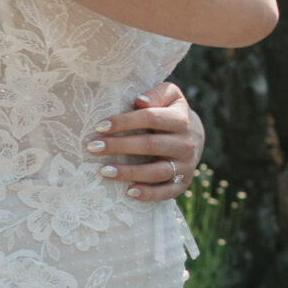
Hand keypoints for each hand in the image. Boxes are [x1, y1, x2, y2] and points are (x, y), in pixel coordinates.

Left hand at [86, 83, 203, 201]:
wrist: (194, 136)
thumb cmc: (170, 112)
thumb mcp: (170, 96)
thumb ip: (157, 94)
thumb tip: (140, 100)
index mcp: (181, 119)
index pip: (151, 118)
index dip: (124, 122)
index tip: (100, 127)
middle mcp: (186, 144)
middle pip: (151, 145)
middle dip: (120, 146)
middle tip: (93, 148)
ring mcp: (186, 165)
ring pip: (157, 171)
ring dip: (129, 172)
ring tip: (104, 171)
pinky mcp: (183, 183)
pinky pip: (166, 192)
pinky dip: (148, 194)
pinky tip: (128, 192)